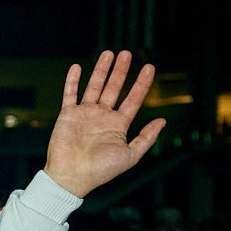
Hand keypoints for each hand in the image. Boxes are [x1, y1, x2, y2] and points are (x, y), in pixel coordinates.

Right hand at [42, 50, 165, 198]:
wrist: (71, 177)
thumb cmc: (100, 171)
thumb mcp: (130, 155)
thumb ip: (146, 138)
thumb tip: (163, 121)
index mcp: (118, 125)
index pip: (133, 99)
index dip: (142, 83)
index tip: (149, 67)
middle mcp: (102, 116)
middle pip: (114, 88)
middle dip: (121, 71)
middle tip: (127, 54)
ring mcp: (85, 114)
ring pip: (94, 86)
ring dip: (101, 70)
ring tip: (109, 53)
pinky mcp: (68, 115)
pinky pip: (70, 94)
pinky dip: (72, 81)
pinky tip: (77, 67)